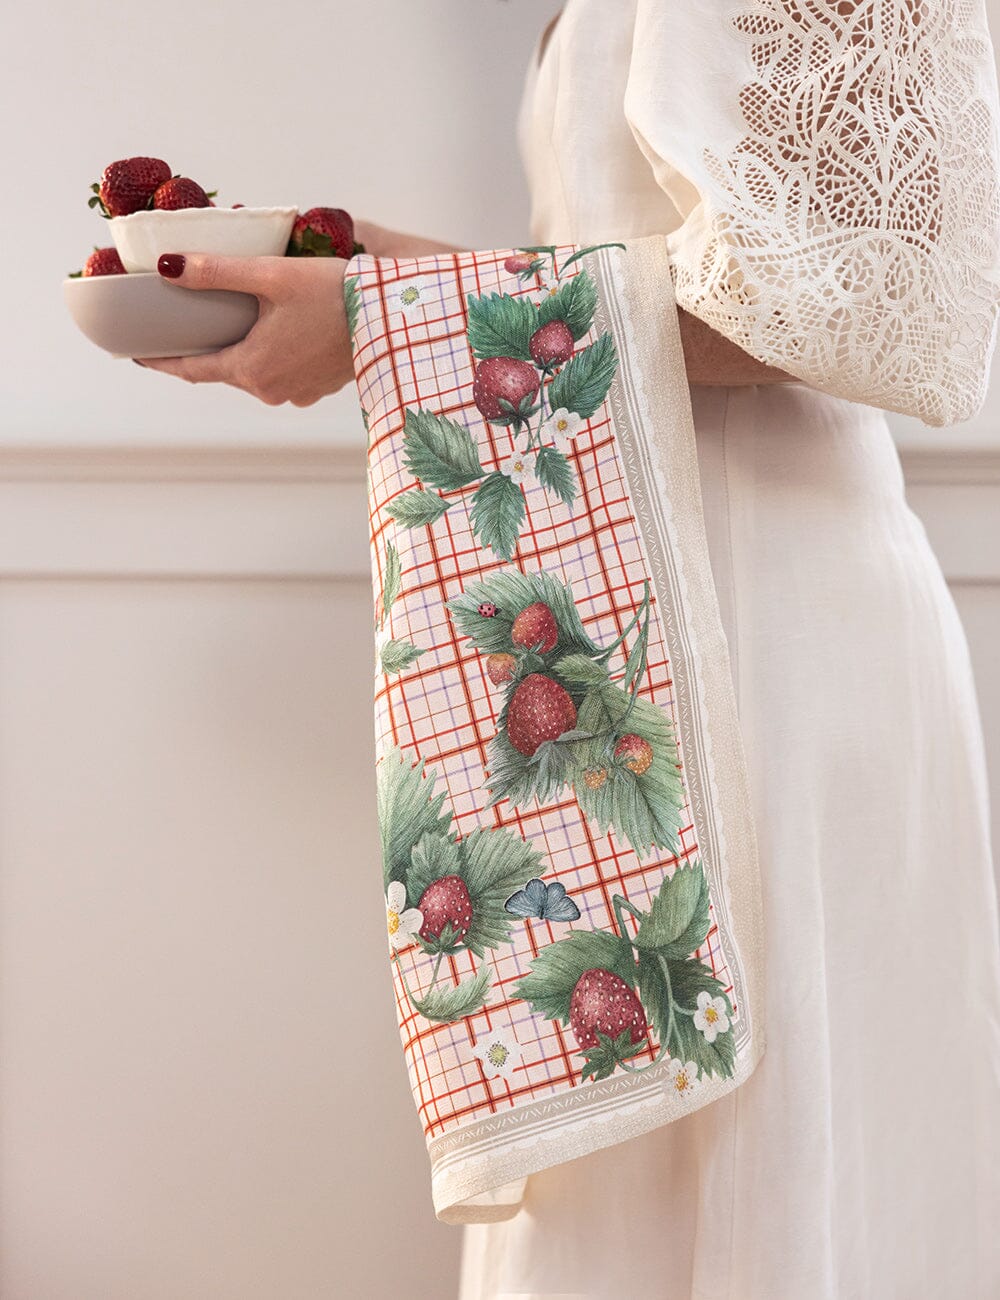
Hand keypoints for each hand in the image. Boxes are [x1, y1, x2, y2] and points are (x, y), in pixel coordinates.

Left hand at [135, 253, 354, 406]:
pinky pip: (283, 373)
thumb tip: (168, 267)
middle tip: (188, 325)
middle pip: (225, 368)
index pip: (192, 370)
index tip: (138, 355)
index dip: (162, 361)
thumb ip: (216, 272)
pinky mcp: (319, 388)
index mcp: (252, 368)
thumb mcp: (271, 275)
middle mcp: (271, 390)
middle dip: (207, 349)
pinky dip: (274, 354)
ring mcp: (297, 394)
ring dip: (244, 351)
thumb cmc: (335, 294)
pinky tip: (280, 332)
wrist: (393, 321)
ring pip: (256, 371)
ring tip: (238, 323)